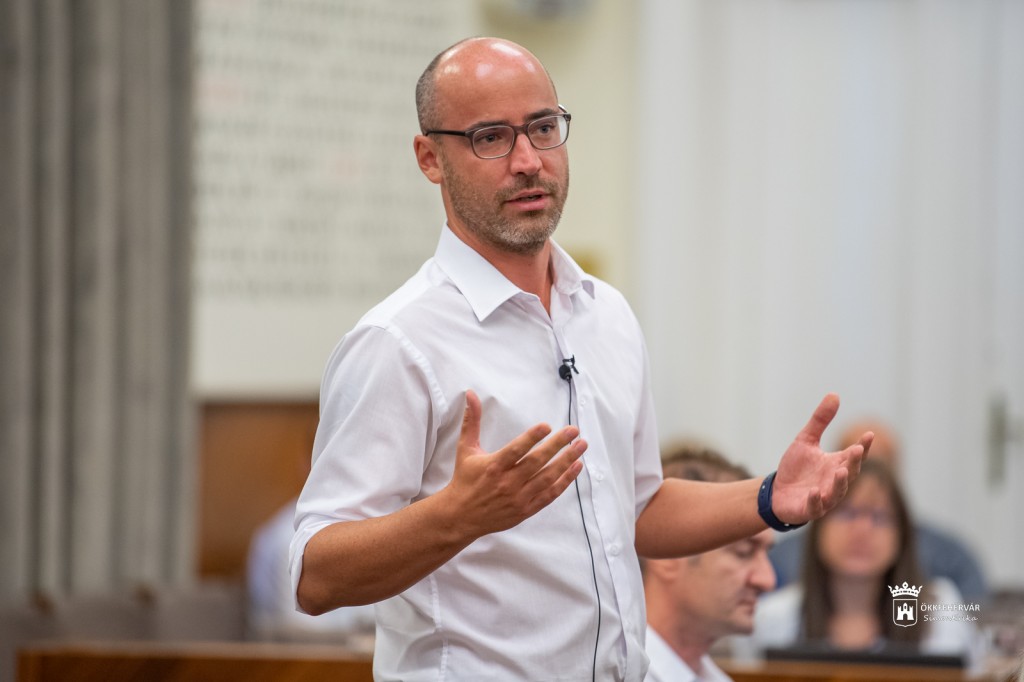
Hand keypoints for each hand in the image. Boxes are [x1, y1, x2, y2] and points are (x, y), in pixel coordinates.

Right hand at [444, 390, 586, 537]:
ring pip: (547, 478)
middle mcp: (507, 483)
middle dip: (557, 445)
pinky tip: (576, 467)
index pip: (515, 450)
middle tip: (573, 430)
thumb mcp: (465, 448)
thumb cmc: (465, 479)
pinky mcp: (526, 509)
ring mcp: (519, 498)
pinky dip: (565, 481)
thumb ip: (472, 421)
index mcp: (493, 466)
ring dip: (566, 461)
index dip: (531, 438)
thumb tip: (471, 394)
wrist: (461, 517)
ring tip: (581, 446)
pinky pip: (549, 494)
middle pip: (536, 462)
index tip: (547, 426)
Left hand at [771, 393, 871, 524]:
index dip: (863, 446)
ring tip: (840, 470)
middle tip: (856, 450)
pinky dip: (816, 500)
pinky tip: (814, 492)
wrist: (776, 491)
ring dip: (839, 482)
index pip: (854, 455)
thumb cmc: (796, 467)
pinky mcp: (810, 509)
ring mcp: (825, 497)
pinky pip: (816, 506)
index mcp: (837, 464)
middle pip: (850, 472)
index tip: (869, 434)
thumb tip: (834, 394)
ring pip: (837, 491)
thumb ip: (820, 420)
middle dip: (853, 462)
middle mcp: (835, 481)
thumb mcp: (805, 440)